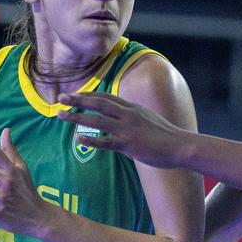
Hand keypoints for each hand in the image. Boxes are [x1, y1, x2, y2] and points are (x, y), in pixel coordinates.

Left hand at [57, 92, 192, 169]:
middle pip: (98, 103)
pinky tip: (78, 138)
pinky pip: (106, 141)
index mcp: (132, 108)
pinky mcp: (130, 144)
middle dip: (78, 100)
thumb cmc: (166, 137)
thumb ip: (133, 124)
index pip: (106, 97)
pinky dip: (91, 139)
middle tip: (61, 98)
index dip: (88, 95)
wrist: (181, 146)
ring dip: (77, 117)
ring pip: (98, 120)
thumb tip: (122, 134)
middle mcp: (128, 115)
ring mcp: (128, 129)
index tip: (74, 95)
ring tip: (61, 115)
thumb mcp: (148, 122)